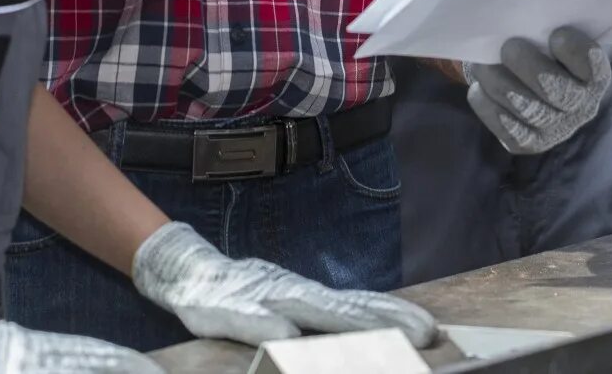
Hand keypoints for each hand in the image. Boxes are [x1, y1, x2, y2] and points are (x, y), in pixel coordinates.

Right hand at [131, 221, 437, 348]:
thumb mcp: (283, 306)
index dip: (390, 315)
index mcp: (303, 295)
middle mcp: (286, 292)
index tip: (428, 329)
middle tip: (421, 334)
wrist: (184, 272)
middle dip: (382, 321)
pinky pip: (245, 322)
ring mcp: (256, 298)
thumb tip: (364, 332)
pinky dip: (267, 328)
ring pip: (302, 310)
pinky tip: (286, 339)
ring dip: (340, 324)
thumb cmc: (239, 296)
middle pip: (340, 308)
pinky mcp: (221, 311)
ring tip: (374, 336)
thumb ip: (317, 319)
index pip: (355, 305)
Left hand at [464, 26, 609, 154]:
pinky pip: (508, 130)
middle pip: (557, 90)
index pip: (593, 66)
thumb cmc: (536, 47)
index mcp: (594, 75)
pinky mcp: (531, 143)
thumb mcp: (545, 34)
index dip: (575, 51)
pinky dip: (489, 107)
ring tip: (482, 64)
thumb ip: (543, 25)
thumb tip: (521, 5)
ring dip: (498, 82)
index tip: (555, 34)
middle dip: (527, 65)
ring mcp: (558, 128)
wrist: (521, 79)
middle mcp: (583, 106)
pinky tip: (480, 89)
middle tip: (508, 46)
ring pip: (527, 109)